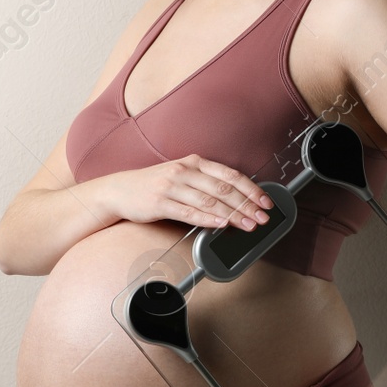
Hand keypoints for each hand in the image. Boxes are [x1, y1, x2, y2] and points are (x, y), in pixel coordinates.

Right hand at [104, 154, 272, 229]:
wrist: (120, 190)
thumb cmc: (154, 185)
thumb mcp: (181, 175)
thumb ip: (205, 183)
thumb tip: (237, 199)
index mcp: (194, 162)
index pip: (230, 175)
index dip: (251, 189)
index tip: (266, 202)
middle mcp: (184, 171)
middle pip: (223, 189)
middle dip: (247, 205)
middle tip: (263, 217)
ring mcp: (172, 186)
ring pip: (210, 201)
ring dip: (233, 214)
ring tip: (248, 225)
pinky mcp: (160, 202)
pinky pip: (189, 212)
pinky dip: (208, 219)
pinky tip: (221, 225)